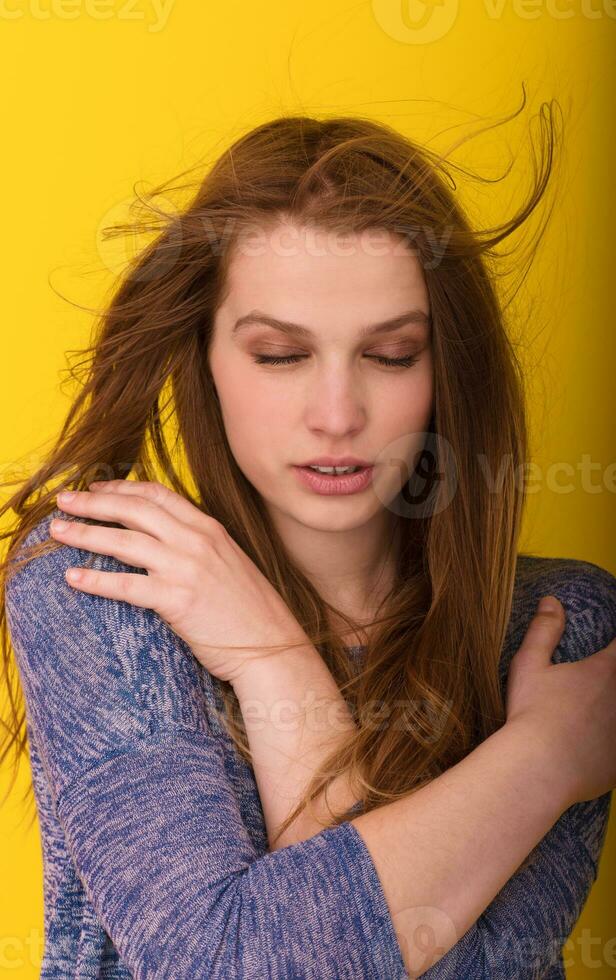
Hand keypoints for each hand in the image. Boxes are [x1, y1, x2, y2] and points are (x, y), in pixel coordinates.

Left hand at [50, 480, 310, 684]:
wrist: (272, 646)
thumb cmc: (250, 611)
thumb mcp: (230, 562)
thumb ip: (199, 545)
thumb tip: (165, 539)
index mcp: (210, 528)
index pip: (159, 495)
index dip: (123, 488)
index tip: (97, 488)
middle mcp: (197, 541)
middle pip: (135, 510)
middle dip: (94, 502)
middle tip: (64, 500)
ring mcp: (187, 568)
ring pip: (124, 542)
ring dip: (85, 534)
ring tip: (57, 531)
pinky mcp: (177, 600)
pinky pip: (126, 585)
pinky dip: (96, 580)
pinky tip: (73, 578)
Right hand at [505, 596, 615, 807]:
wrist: (538, 768)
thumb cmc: (532, 714)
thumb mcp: (529, 664)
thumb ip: (544, 630)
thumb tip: (551, 601)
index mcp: (604, 671)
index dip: (615, 644)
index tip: (609, 648)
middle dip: (613, 677)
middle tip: (601, 684)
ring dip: (612, 711)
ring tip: (601, 712)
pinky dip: (611, 744)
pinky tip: (601, 744)